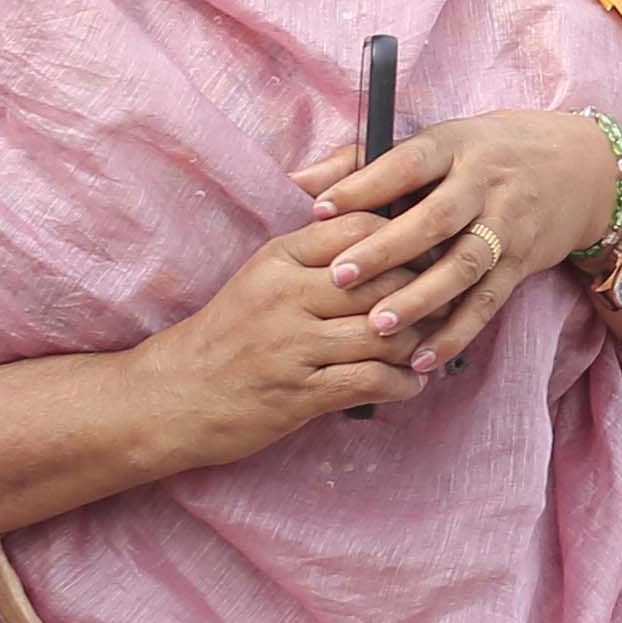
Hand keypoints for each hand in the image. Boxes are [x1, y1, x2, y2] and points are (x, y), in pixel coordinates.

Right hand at [136, 211, 424, 468]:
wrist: (173, 395)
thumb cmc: (229, 336)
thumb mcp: (264, 279)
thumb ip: (316, 257)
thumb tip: (384, 236)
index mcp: (280, 258)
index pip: (361, 227)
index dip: (406, 239)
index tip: (428, 256)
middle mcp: (287, 295)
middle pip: (385, 280)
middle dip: (426, 293)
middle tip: (448, 304)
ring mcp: (293, 345)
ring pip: (386, 332)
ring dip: (420, 343)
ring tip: (430, 346)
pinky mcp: (300, 393)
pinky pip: (371, 380)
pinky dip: (403, 383)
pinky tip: (410, 383)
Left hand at [299, 109, 621, 374]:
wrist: (580, 169)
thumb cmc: (485, 154)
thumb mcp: (438, 142)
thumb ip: (365, 162)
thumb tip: (300, 181)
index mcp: (456, 146)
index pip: (409, 162)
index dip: (365, 184)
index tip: (320, 209)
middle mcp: (487, 184)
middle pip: (437, 218)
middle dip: (388, 249)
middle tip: (341, 277)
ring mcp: (509, 226)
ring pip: (465, 266)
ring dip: (422, 299)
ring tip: (378, 326)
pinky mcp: (523, 265)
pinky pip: (487, 303)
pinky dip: (456, 334)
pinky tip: (422, 359)